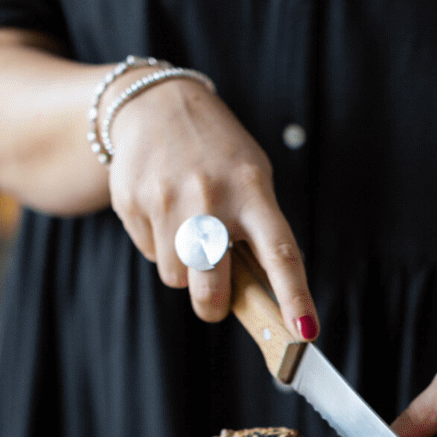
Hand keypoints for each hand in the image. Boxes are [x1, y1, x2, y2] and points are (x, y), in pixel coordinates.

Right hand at [104, 74, 317, 338]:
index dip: (295, 297)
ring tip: (190, 234)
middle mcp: (210, 199)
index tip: (305, 332)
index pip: (281, 255)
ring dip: (185, 271)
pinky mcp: (131, 202)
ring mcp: (166, 201)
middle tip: (216, 305)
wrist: (157, 104)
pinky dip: (160, 246)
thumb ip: (259, 231)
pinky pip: (149, 253)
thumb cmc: (220, 155)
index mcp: (254, 193)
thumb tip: (263, 296)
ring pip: (175, 277)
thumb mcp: (254, 180)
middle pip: (209, 286)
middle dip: (212, 307)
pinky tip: (165, 213)